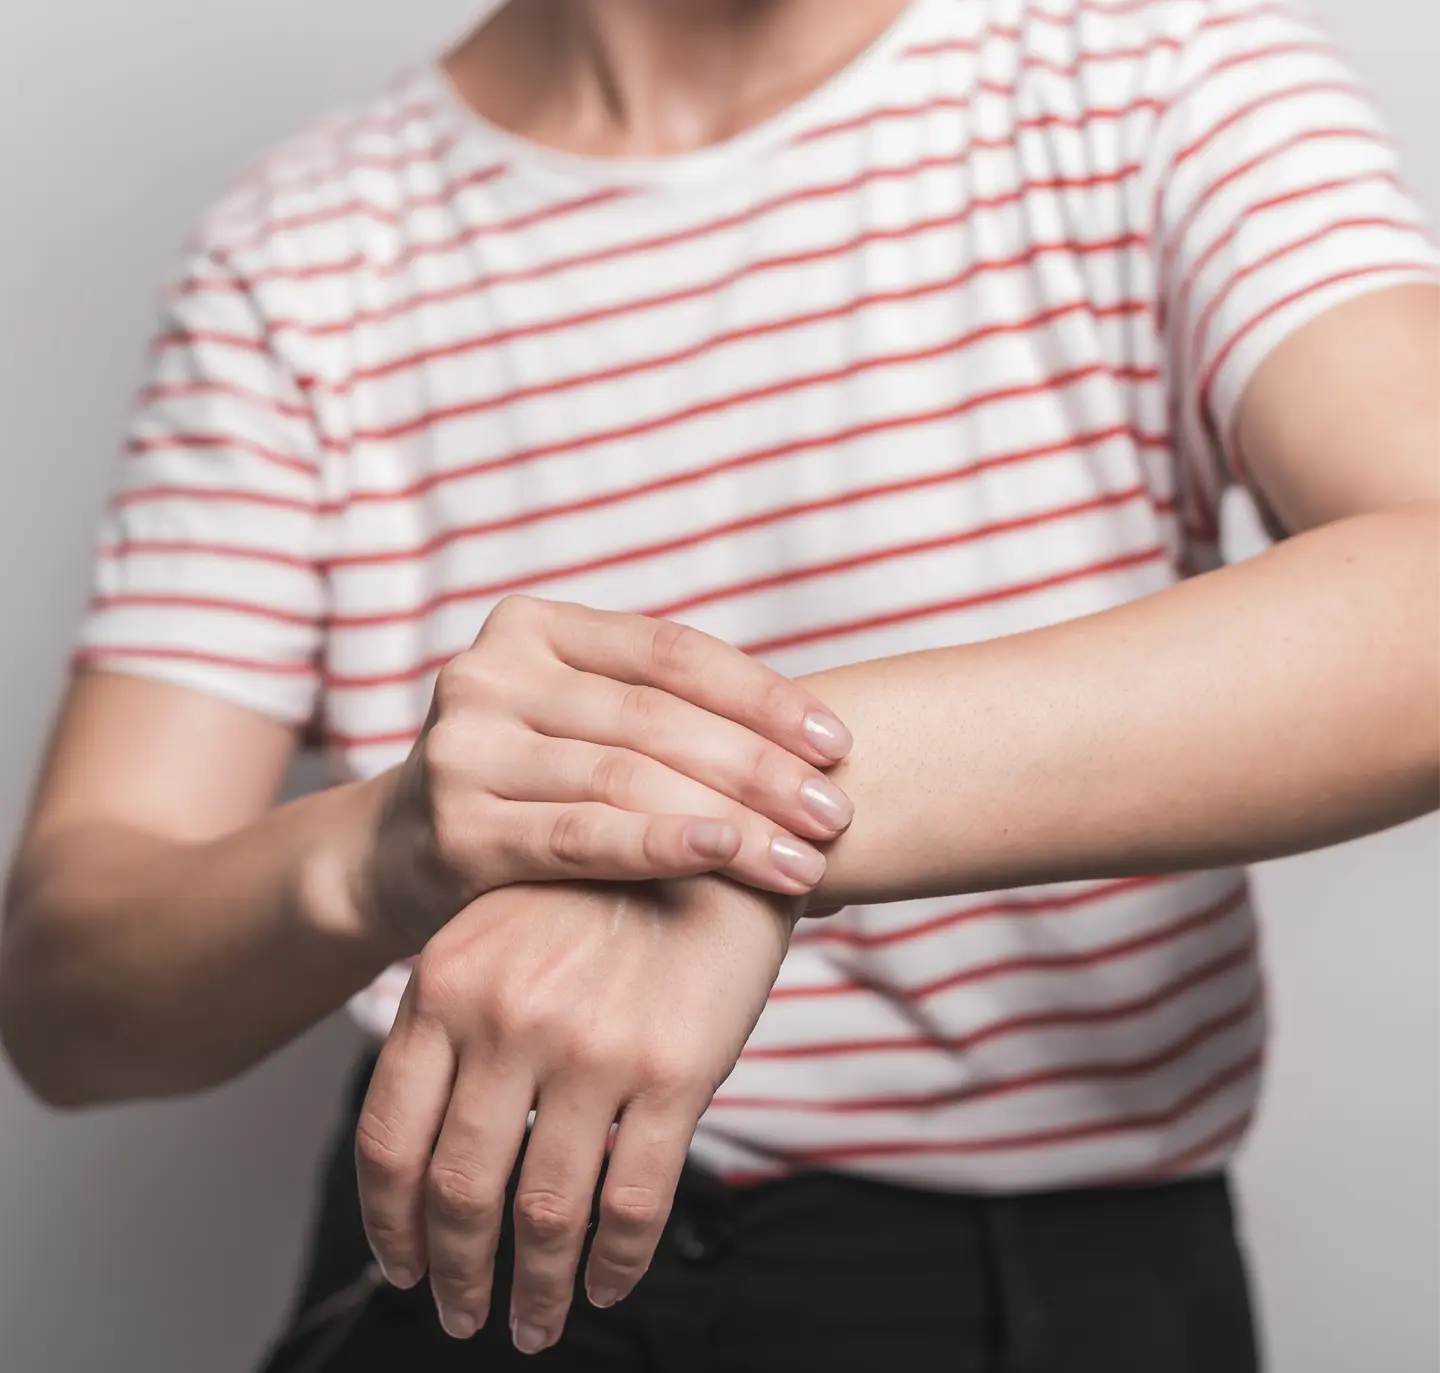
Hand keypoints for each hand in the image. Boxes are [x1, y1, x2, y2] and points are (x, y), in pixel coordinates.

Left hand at [354, 877, 792, 1352]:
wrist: (719, 835)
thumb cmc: (604, 886)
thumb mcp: (500, 924)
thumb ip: (453, 1015)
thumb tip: (421, 1138)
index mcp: (448, 982)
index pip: (389, 1137)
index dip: (389, 1223)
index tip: (401, 1265)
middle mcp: (508, 1019)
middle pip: (458, 1190)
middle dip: (454, 1271)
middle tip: (461, 1314)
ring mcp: (591, 1048)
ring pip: (544, 1213)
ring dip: (533, 1289)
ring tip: (533, 1322)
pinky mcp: (673, 1071)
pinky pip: (632, 1203)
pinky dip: (616, 1264)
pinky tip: (609, 1285)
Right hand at [356, 595, 852, 950]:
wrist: (397, 856)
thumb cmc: (526, 786)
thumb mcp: (577, 721)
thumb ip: (660, 710)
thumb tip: (812, 738)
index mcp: (533, 625)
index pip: (671, 650)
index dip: (762, 695)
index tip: (836, 743)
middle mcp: (491, 671)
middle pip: (655, 716)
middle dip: (760, 768)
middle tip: (835, 811)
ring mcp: (465, 746)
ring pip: (626, 777)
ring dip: (731, 820)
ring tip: (804, 859)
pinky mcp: (456, 827)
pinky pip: (579, 835)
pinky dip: (659, 845)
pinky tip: (724, 856)